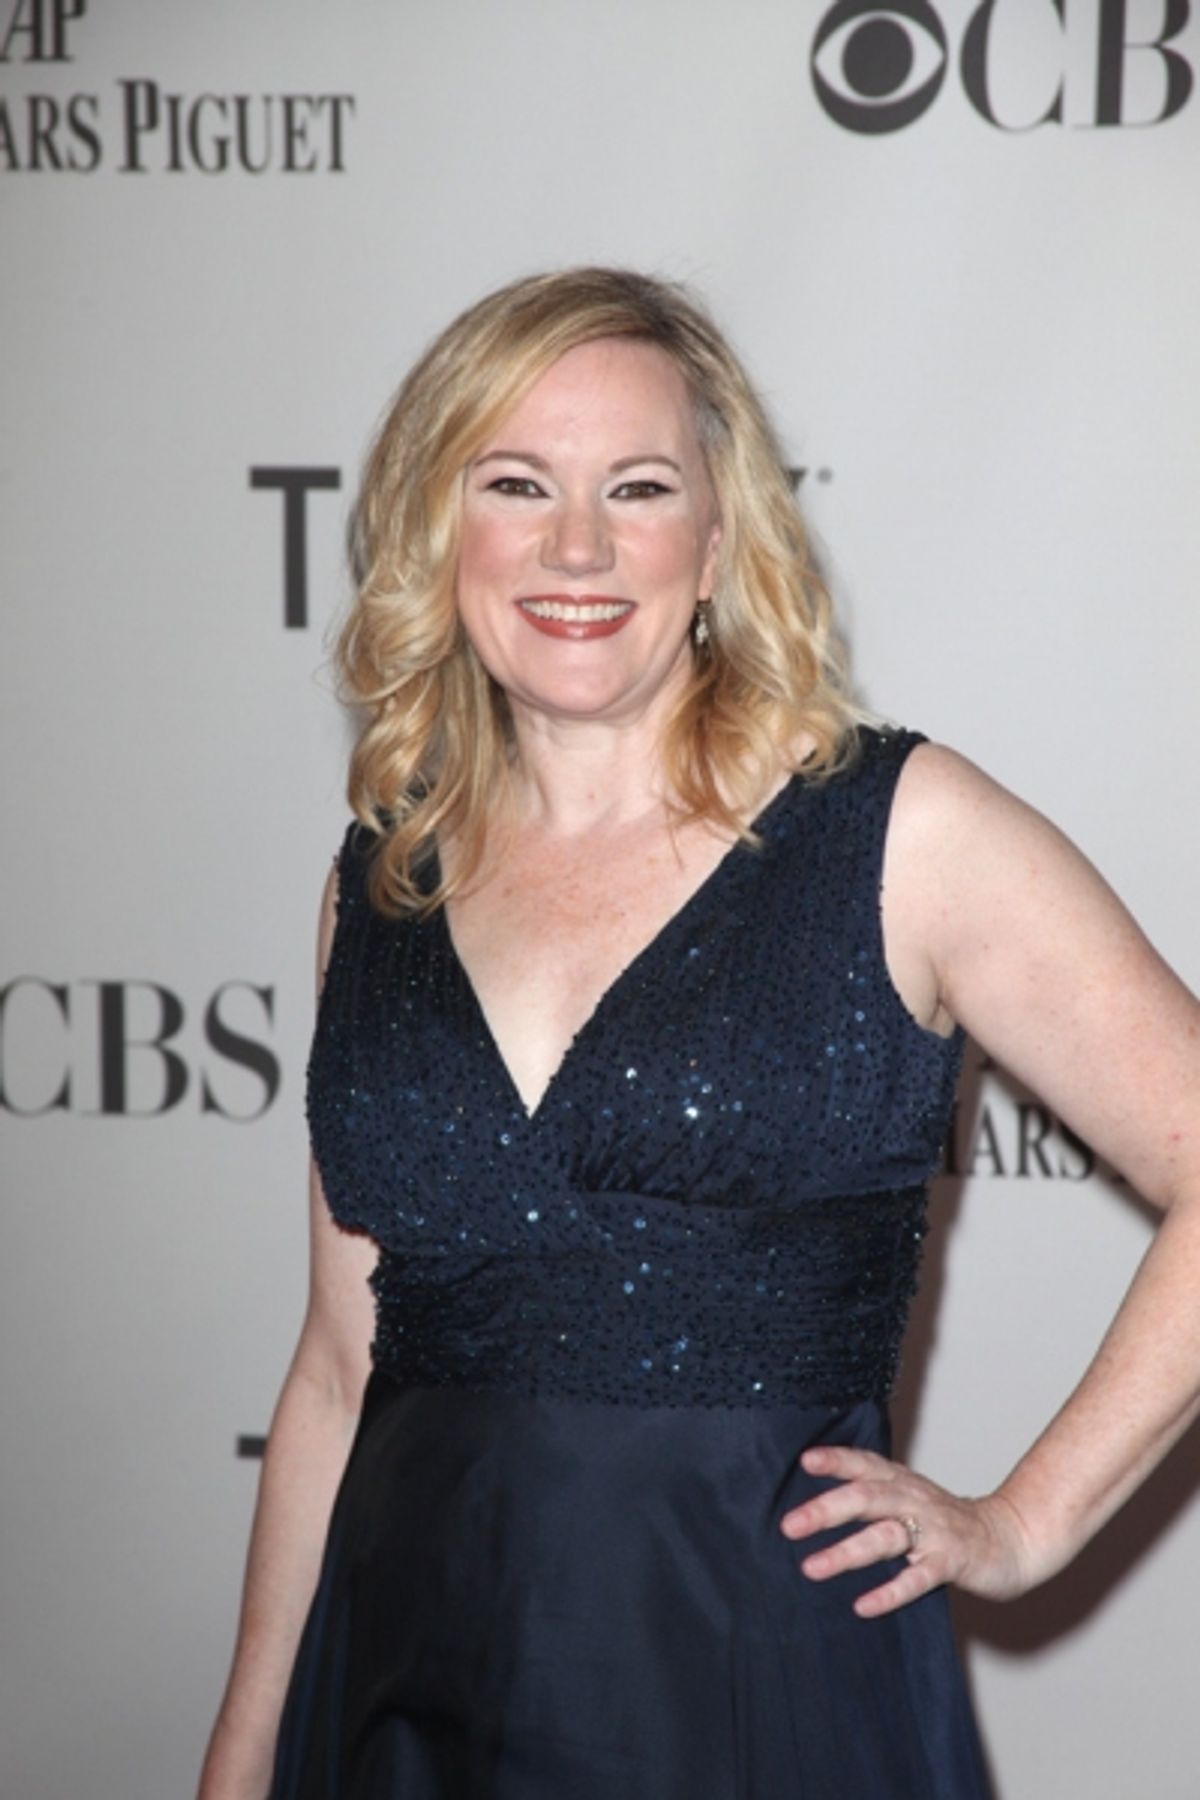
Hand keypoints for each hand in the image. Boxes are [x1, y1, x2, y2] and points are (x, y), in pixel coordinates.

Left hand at [779, 1445, 1036, 1617]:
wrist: (1011, 1538)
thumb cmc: (950, 1522)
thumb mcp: (911, 1498)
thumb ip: (872, 1497)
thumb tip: (817, 1507)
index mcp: (903, 1482)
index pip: (866, 1464)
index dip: (837, 1460)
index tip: (805, 1460)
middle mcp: (916, 1500)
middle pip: (867, 1497)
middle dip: (826, 1510)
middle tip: (790, 1525)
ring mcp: (935, 1531)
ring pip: (886, 1536)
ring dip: (847, 1552)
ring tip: (811, 1568)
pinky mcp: (952, 1562)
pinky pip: (918, 1578)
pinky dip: (890, 1591)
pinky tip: (863, 1605)